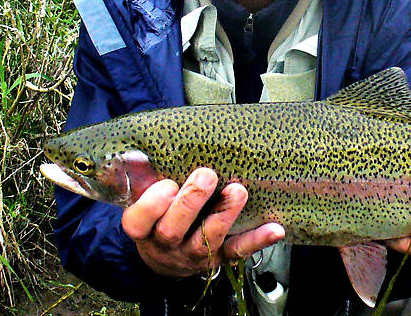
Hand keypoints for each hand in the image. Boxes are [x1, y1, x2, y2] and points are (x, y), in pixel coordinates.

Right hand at [121, 167, 284, 277]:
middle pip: (172, 230)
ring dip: (225, 214)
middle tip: (206, 176)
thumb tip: (137, 152)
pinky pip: (239, 250)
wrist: (166, 257)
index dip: (151, 205)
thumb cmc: (157, 216)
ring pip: (207, 240)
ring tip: (238, 191)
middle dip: (190, 202)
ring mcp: (194, 254)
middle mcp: (166, 245)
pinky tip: (274, 229)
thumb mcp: (142, 199)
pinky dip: (257, 240)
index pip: (138, 222)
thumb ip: (142, 177)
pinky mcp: (220, 258)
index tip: (168, 184)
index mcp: (143, 229)